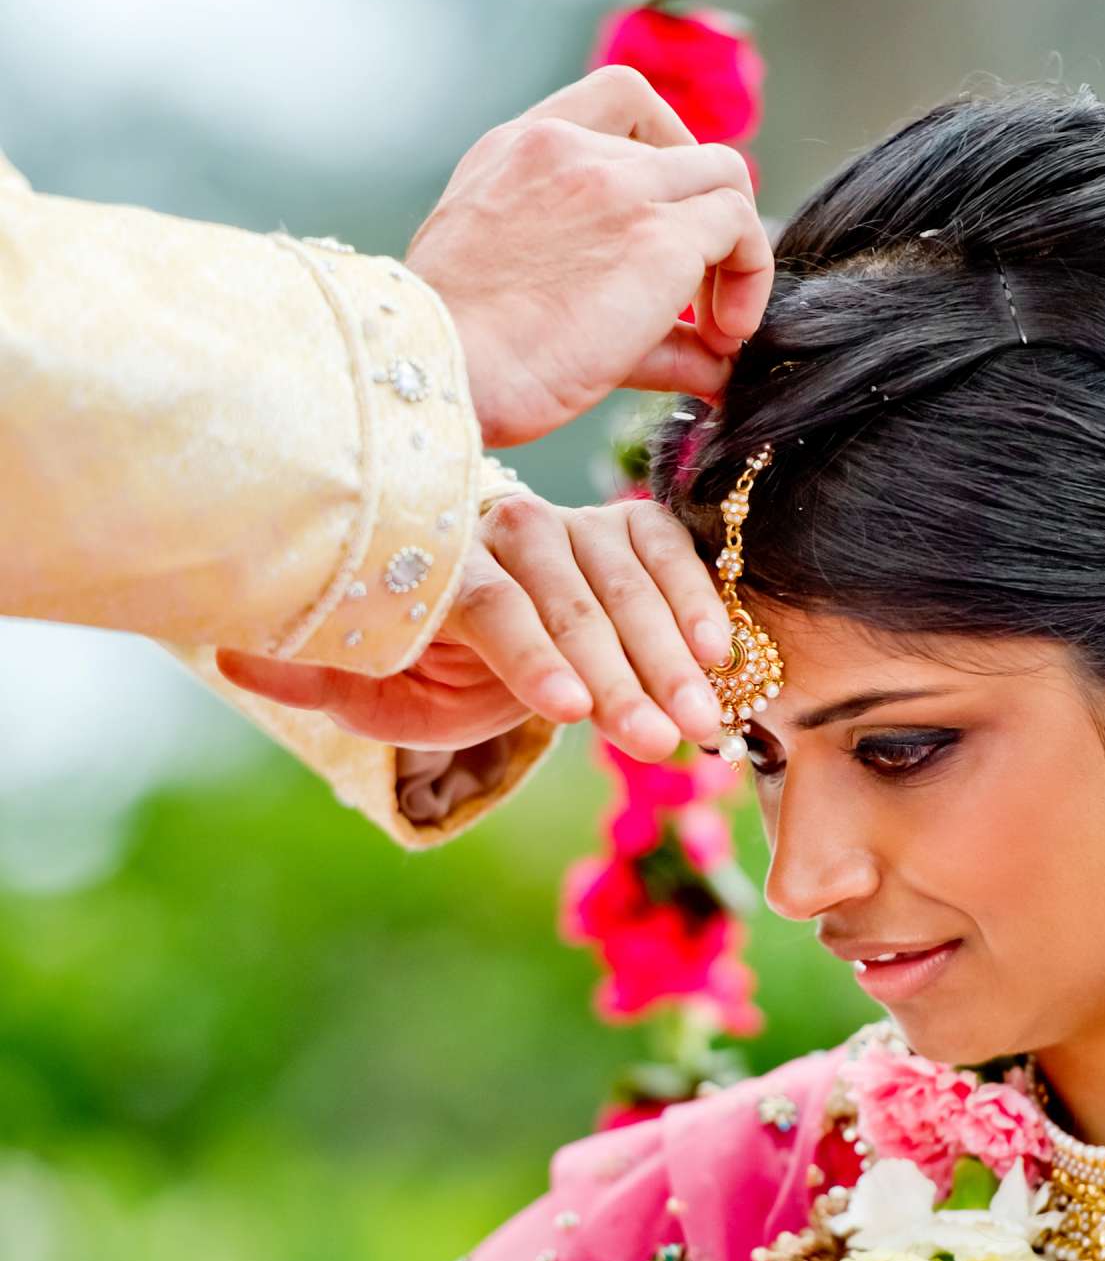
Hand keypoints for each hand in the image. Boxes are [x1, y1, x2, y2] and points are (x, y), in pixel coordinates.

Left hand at [216, 488, 732, 758]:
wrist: (482, 620)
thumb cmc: (422, 659)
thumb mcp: (366, 680)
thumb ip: (311, 670)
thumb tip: (226, 654)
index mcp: (441, 562)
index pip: (491, 604)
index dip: (532, 656)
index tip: (569, 713)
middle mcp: (508, 526)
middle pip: (570, 595)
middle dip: (619, 673)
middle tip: (655, 739)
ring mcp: (573, 521)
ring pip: (628, 576)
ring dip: (670, 651)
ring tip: (700, 722)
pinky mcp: (627, 526)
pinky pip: (670, 551)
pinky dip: (697, 599)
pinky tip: (721, 658)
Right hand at [406, 65, 772, 447]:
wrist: (439, 369)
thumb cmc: (458, 353)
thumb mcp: (516, 298)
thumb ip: (598, 298)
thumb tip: (703, 362)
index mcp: (518, 149)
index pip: (619, 97)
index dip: (668, 146)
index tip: (667, 215)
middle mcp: (571, 149)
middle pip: (686, 148)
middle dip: (705, 221)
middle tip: (699, 300)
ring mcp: (620, 185)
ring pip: (726, 180)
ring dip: (737, 254)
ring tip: (721, 329)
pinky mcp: (659, 237)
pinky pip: (740, 230)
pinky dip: (750, 279)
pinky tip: (724, 341)